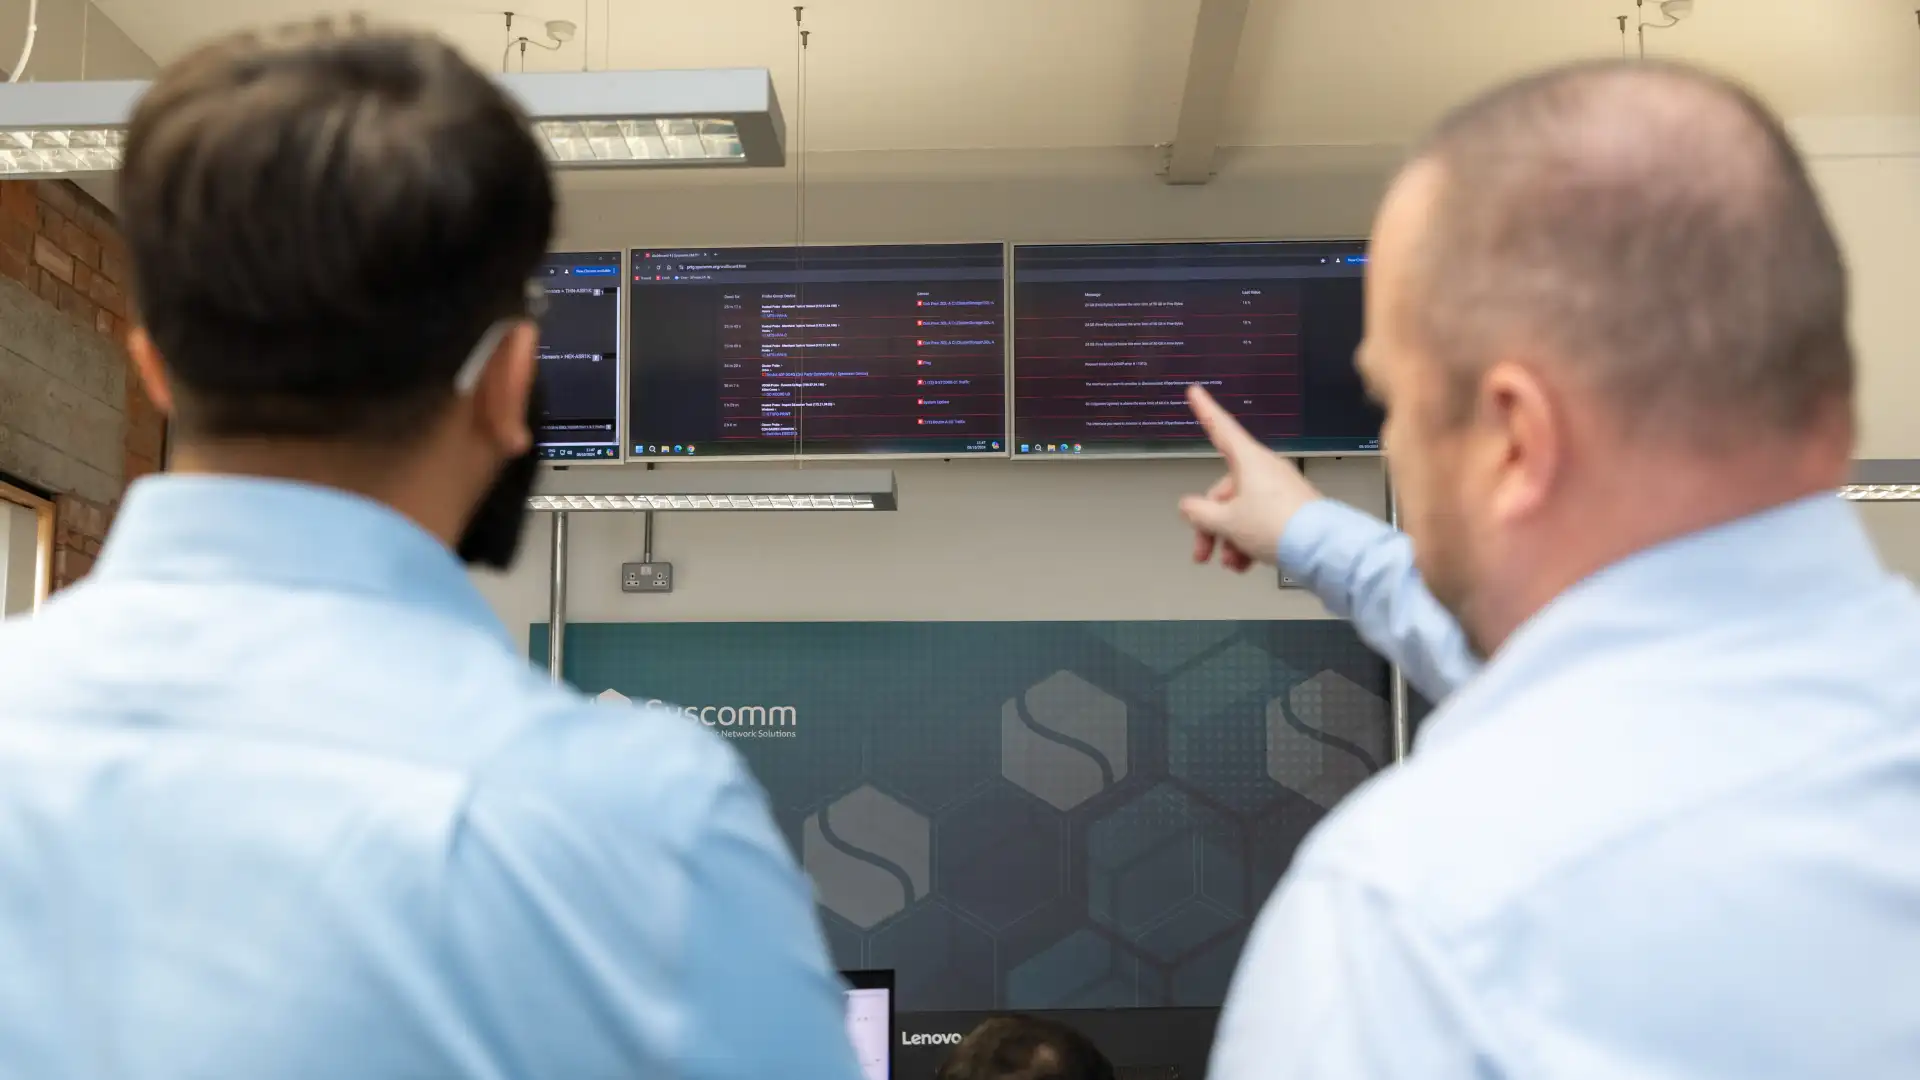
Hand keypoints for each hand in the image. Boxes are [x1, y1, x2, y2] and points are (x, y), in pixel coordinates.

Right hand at [1179, 385, 1322, 571]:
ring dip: (1230, 538)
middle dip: (1211, 524)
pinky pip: (1260, 521)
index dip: (1205, 410)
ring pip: (1241, 511)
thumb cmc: (1278, 526)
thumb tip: (1189, 507)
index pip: (1220, 428)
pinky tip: (1246, 563)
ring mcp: (1279, 491)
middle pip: (1225, 491)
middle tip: (1203, 551)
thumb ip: (1200, 512)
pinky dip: (1249, 541)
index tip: (1195, 392)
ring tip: (1231, 563)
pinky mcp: (1291, 511)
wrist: (1320, 549)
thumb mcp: (1226, 521)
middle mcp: (1265, 471)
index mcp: (1248, 461)